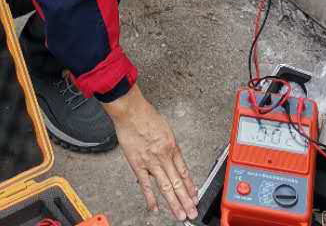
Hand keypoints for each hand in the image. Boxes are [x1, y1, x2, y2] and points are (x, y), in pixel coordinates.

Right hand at [102, 86, 196, 220]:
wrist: (131, 111)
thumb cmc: (146, 115)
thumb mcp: (165, 127)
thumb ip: (168, 144)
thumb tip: (170, 155)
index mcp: (172, 146)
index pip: (184, 171)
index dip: (190, 186)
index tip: (195, 196)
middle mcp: (164, 156)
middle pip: (178, 182)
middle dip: (186, 200)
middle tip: (192, 212)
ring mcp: (151, 162)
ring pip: (165, 186)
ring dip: (174, 203)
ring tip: (180, 215)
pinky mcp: (138, 164)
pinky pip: (146, 184)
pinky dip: (150, 198)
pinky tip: (155, 208)